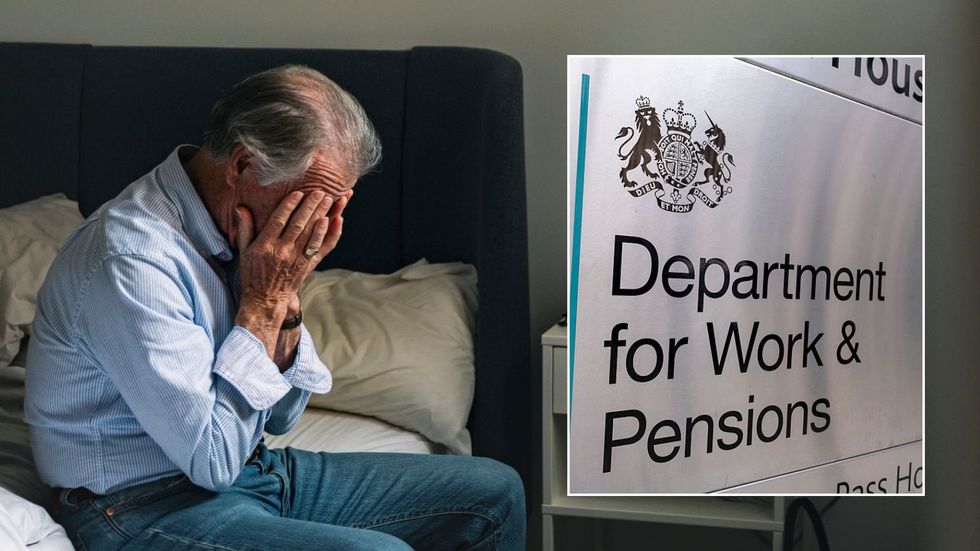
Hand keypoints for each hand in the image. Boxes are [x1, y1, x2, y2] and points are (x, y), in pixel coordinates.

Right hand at [233, 189, 350, 356]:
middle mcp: (282, 251)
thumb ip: (245, 229)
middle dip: (310, 206)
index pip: (279, 220)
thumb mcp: (244, 251)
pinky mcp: (308, 265)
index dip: (290, 205)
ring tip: (330, 200)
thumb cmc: (253, 273)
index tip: (299, 192)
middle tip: (320, 191)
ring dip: (322, 215)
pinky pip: (321, 248)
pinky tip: (334, 221)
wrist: (265, 299)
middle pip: (299, 224)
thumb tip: (240, 208)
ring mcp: (297, 259)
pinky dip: (329, 234)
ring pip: (312, 233)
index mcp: (265, 246)